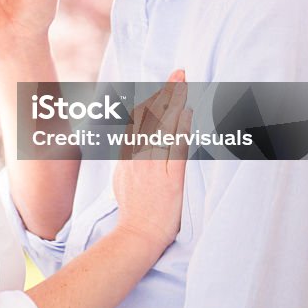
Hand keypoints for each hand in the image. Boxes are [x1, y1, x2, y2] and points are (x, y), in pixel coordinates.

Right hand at [113, 71, 190, 250]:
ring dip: (174, 103)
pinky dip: (180, 130)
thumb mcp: (120, 180)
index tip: (162, 85)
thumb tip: (131, 144)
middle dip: (165, 92)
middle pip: (151, 117)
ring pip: (162, 128)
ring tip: (184, 83)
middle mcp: (138, 157)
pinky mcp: (170, 180)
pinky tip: (187, 114)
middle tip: (179, 72)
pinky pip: (175, 150)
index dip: (152, 100)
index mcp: (127, 156)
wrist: (137, 235)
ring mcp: (153, 168)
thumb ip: (127, 159)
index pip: (138, 120)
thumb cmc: (133, 211)